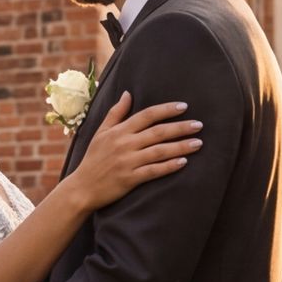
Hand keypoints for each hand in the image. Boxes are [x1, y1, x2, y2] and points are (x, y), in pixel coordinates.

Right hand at [69, 93, 199, 210]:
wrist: (82, 188)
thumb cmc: (93, 158)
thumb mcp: (101, 132)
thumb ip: (116, 113)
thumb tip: (128, 93)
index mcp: (119, 131)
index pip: (146, 115)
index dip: (166, 109)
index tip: (184, 106)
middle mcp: (124, 144)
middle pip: (157, 132)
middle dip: (180, 127)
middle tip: (199, 125)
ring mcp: (128, 162)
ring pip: (159, 151)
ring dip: (181, 146)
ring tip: (198, 143)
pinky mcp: (130, 179)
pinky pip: (154, 171)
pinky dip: (169, 166)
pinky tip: (184, 162)